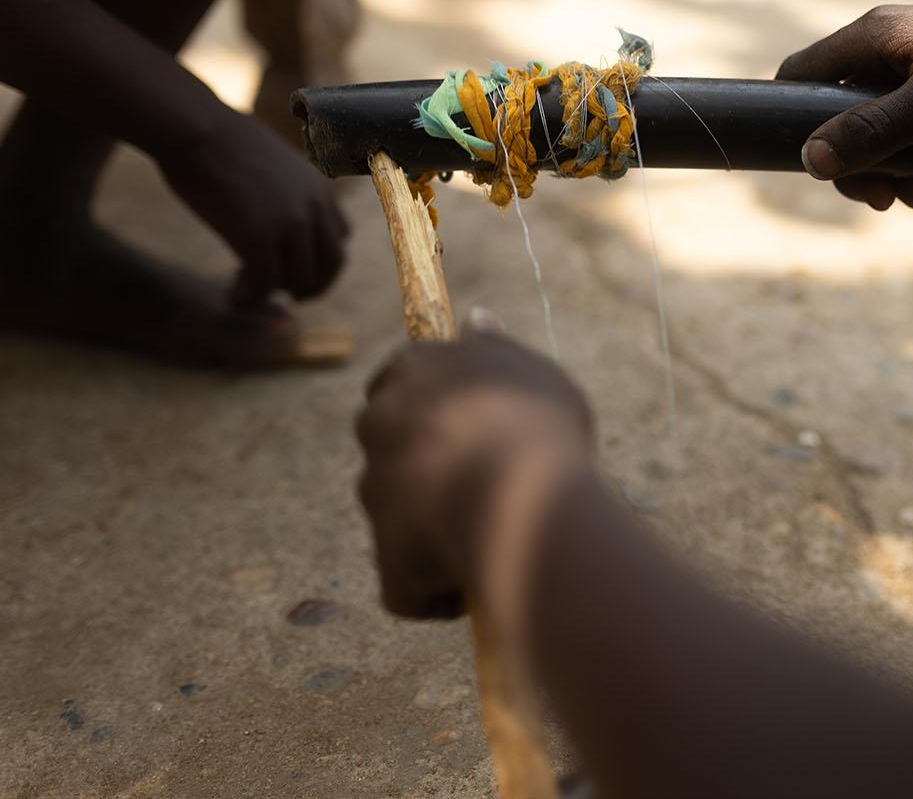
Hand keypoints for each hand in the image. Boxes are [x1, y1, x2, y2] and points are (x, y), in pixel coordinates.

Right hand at [159, 114, 349, 303]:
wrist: (195, 128)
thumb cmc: (220, 141)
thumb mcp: (273, 164)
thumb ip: (287, 192)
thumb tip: (277, 214)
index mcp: (319, 187)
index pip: (341, 236)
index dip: (321, 258)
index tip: (296, 265)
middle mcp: (314, 207)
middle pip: (332, 265)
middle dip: (311, 286)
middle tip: (284, 294)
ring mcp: (290, 223)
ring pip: (301, 280)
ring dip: (275, 293)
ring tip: (247, 290)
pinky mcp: (259, 237)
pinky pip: (265, 283)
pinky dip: (250, 296)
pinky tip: (234, 295)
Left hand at [355, 329, 593, 618]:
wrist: (523, 497)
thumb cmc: (538, 425)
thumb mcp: (530, 370)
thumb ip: (495, 349)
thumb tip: (473, 319)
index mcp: (410, 371)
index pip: (401, 380)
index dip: (439, 407)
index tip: (477, 425)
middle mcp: (377, 426)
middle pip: (392, 445)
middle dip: (428, 465)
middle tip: (488, 480)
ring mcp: (374, 493)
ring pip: (402, 515)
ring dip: (436, 527)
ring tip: (494, 537)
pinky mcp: (384, 562)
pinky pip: (407, 586)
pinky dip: (433, 593)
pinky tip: (477, 591)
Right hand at [776, 0, 912, 210]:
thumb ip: (875, 130)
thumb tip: (811, 161)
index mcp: (874, 37)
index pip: (801, 76)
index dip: (795, 122)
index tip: (819, 170)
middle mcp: (889, 52)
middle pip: (843, 121)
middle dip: (869, 170)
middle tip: (894, 203)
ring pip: (886, 139)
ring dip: (908, 179)